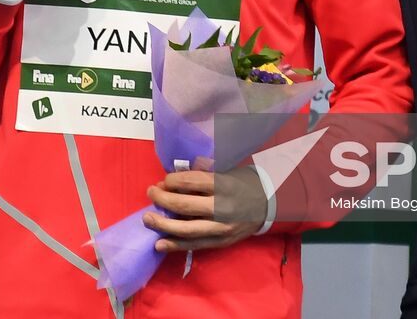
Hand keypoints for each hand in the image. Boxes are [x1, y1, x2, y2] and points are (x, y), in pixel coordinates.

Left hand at [144, 169, 263, 252]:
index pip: (190, 182)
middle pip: (184, 206)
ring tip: (147, 219)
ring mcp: (221, 228)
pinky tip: (159, 244)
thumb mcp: (226, 170)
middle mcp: (222, 207)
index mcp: (223, 185)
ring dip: (163, 225)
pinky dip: (175, 245)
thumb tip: (171, 179)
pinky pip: (195, 245)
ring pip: (186, 230)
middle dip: (162, 200)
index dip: (171, 181)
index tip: (163, 181)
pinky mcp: (221, 242)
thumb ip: (201, 173)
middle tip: (150, 194)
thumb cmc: (242, 182)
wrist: (269, 204)